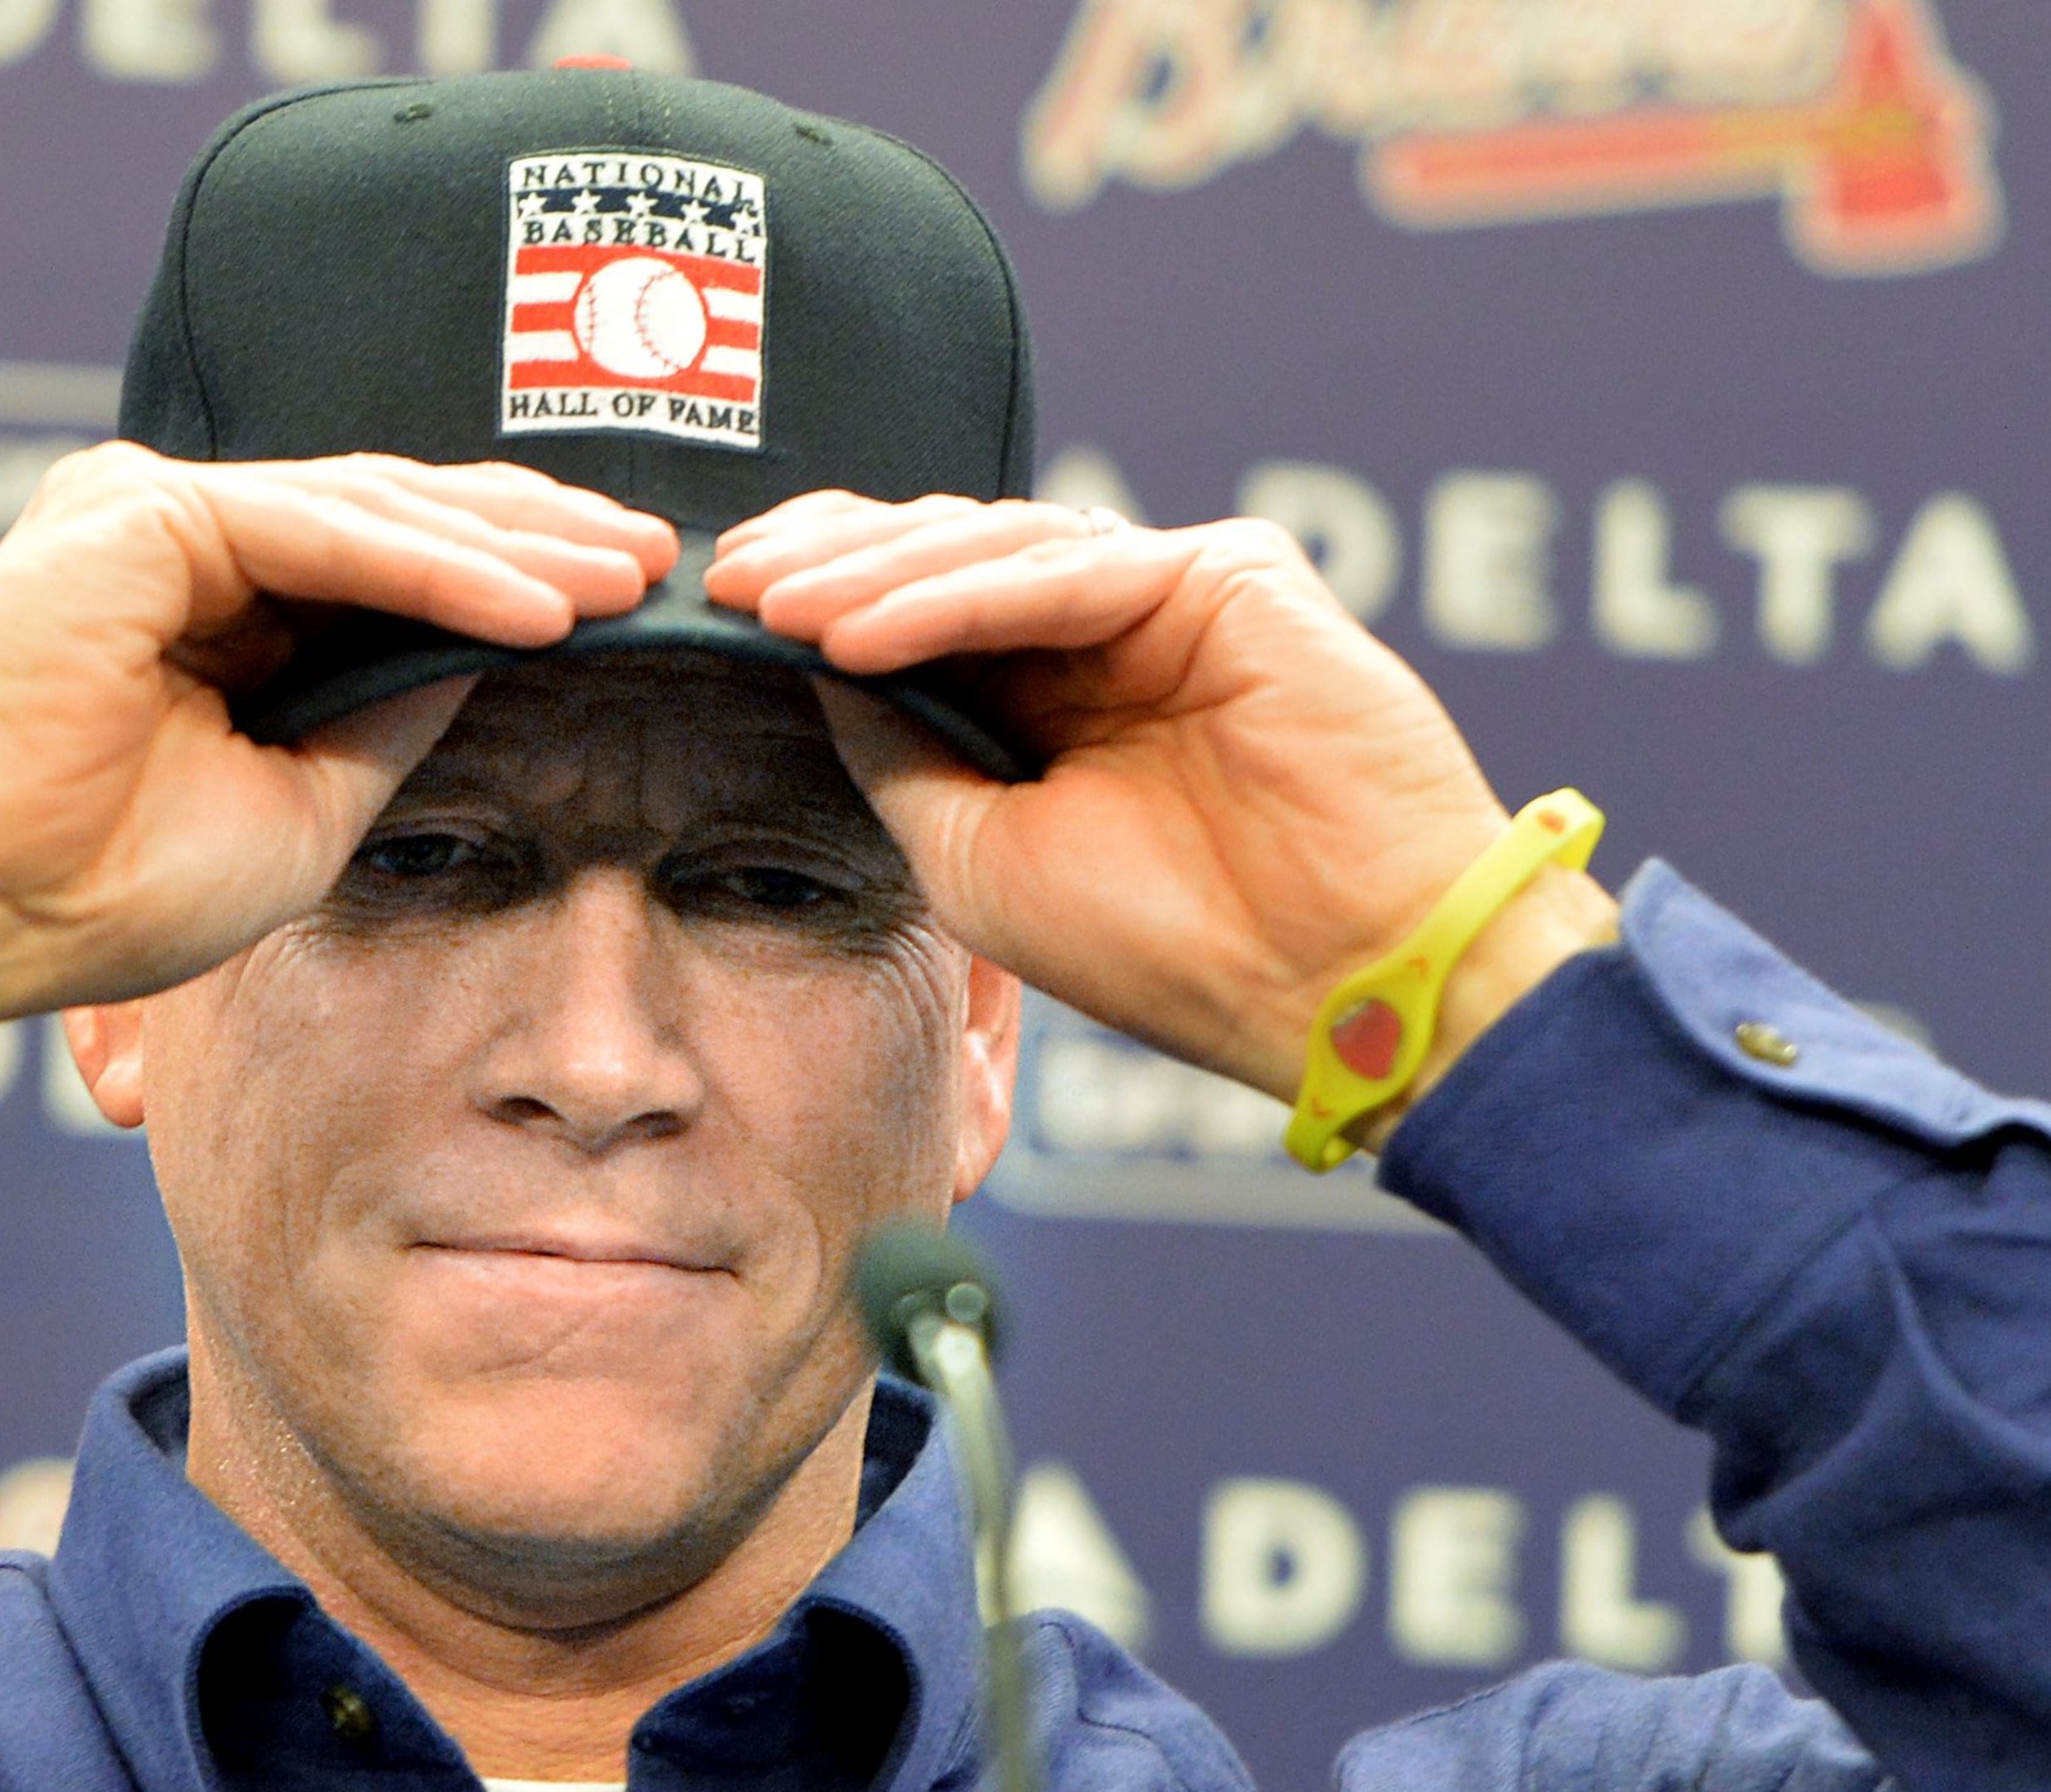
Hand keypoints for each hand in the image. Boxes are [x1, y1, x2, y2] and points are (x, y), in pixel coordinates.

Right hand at [0, 445, 676, 1028]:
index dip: (510, 574)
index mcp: (210, 603)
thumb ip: (379, 726)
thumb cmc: (98, 887)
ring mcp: (154, 512)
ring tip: (622, 579)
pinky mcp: (142, 514)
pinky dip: (436, 567)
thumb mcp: (296, 814)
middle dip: (536, 535)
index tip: (624, 604)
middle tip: (659, 560)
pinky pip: (323, 530)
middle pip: (394, 512)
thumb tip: (490, 663)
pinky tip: (534, 605)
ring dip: (509, 545)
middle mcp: (181, 539)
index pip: (386, 560)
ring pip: (371, 506)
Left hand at [704, 494, 1614, 1123]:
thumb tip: (808, 665)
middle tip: (722, 579)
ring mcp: (1169, 595)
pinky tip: (859, 635)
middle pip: (942, 554)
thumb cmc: (1169, 945)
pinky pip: (1062, 572)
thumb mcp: (976, 856)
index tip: (717, 610)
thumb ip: (901, 754)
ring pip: (991, 549)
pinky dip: (953, 597)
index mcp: (1052, 699)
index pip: (915, 611)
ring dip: (871, 577)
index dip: (817, 597)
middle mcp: (1106, 634)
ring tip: (774, 610)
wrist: (1332, 983)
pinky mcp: (1228, 575)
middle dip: (825, 561)